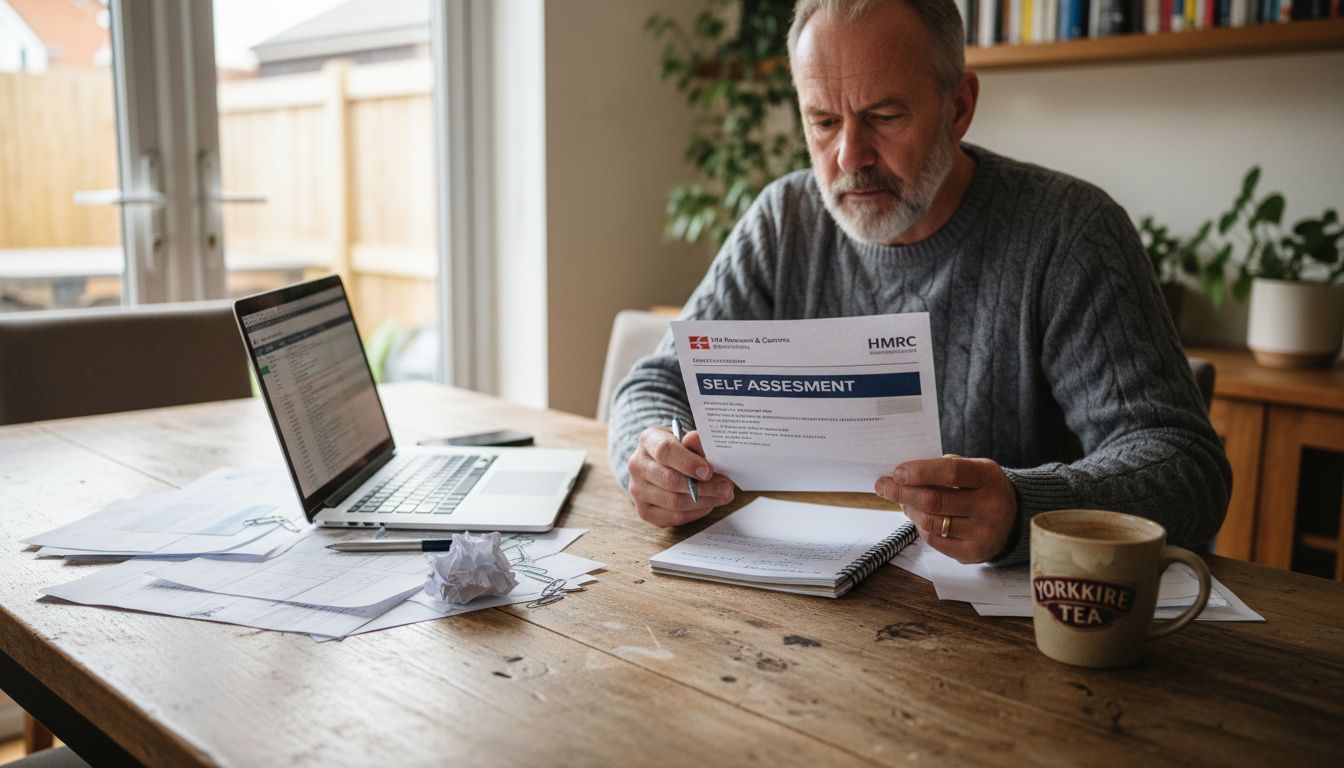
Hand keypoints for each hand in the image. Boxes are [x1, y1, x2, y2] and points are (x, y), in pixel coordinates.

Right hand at [627, 426, 733, 526]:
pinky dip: (696, 512)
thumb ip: (695, 441)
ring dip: (704, 501)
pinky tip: (709, 504)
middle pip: (670, 481)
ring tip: (724, 495)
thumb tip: (696, 441)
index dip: (688, 462)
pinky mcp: (645, 511)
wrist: (662, 464)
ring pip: (674, 502)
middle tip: (726, 487)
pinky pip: (674, 517)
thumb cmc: (680, 450)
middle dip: (704, 486)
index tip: (708, 471)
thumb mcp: (688, 439)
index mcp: (648, 440)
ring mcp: (638, 490)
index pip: (665, 451)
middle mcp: (637, 465)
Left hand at [874, 455, 1017, 562]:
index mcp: (989, 477)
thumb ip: (943, 468)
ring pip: (931, 522)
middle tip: (883, 486)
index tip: (897, 471)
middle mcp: (990, 506)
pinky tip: (918, 517)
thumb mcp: (973, 469)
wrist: (1014, 519)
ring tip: (902, 501)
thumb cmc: (982, 488)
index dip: (920, 471)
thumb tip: (901, 476)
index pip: (951, 472)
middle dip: (902, 492)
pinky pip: (934, 540)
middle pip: (935, 500)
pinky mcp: (973, 553)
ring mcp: (983, 532)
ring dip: (909, 510)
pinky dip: (920, 526)